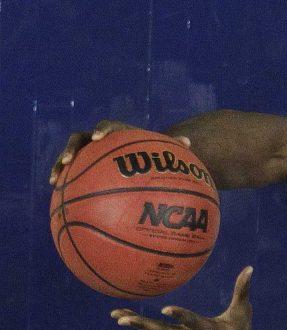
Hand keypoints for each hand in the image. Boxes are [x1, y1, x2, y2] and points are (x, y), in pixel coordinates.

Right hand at [49, 120, 191, 185]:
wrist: (141, 157)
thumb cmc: (155, 155)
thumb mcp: (163, 152)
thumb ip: (173, 146)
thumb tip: (190, 142)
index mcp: (118, 132)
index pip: (108, 126)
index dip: (103, 130)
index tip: (100, 137)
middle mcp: (99, 140)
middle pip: (80, 139)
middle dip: (72, 149)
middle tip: (68, 160)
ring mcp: (88, 153)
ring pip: (70, 157)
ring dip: (59, 166)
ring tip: (54, 181)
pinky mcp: (83, 167)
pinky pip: (71, 176)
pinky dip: (66, 186)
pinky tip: (61, 203)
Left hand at [110, 266, 261, 329]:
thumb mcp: (243, 313)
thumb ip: (242, 290)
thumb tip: (250, 268)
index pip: (192, 322)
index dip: (179, 316)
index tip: (164, 310)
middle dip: (142, 326)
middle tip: (121, 319)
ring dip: (136, 324)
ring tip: (116, 314)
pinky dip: (142, 327)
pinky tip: (129, 319)